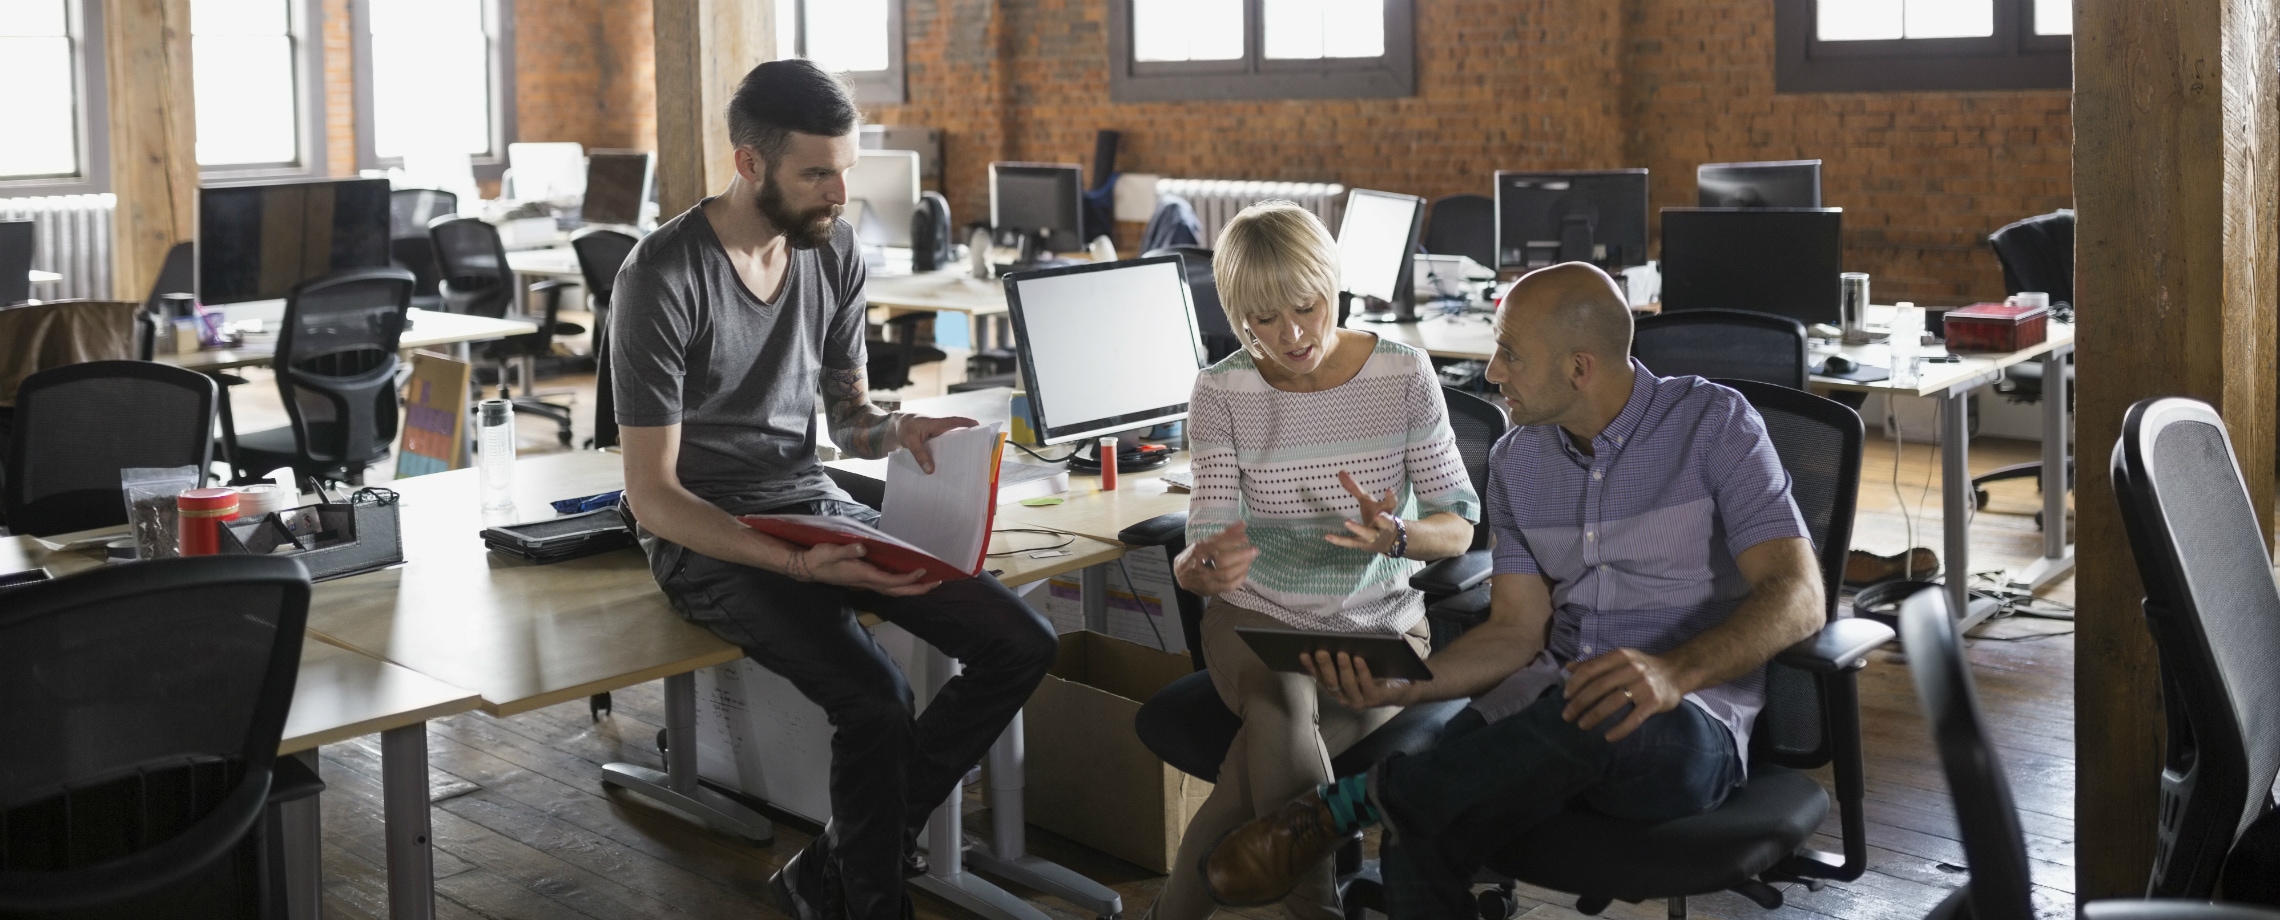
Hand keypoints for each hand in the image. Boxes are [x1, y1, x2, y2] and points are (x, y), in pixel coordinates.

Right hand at [792, 542, 940, 595]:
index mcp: (863, 575)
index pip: (891, 580)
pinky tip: (908, 579)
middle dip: (918, 589)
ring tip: (929, 582)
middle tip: (937, 582)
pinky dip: (902, 585)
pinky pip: (888, 586)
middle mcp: (868, 582)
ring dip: (912, 588)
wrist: (809, 567)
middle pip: (898, 591)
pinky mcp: (865, 580)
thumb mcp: (831, 551)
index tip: (923, 570)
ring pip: (894, 591)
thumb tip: (863, 548)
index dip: (908, 578)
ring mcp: (866, 583)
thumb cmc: (820, 558)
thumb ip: (847, 550)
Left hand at [897, 414, 979, 473]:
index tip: (978, 425)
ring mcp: (938, 438)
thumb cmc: (905, 428)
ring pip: (950, 445)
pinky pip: (942, 452)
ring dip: (956, 454)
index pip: (954, 422)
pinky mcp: (934, 445)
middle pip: (957, 436)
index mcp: (936, 424)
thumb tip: (930, 471)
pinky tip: (947, 471)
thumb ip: (919, 454)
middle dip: (967, 443)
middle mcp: (940, 430)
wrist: (896, 427)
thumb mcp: (910, 441)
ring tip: (964, 467)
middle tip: (977, 454)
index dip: (966, 423)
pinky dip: (945, 459)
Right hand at [1173, 521, 1257, 595]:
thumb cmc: (1194, 555)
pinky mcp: (1211, 590)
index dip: (1233, 541)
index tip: (1245, 538)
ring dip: (1243, 566)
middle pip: (1223, 561)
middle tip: (1254, 550)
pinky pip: (1229, 586)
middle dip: (1241, 555)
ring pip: (1227, 575)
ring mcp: (1205, 580)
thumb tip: (1243, 524)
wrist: (1180, 575)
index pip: (1217, 545)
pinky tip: (1245, 570)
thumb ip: (1224, 534)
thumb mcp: (1205, 542)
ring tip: (1250, 559)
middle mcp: (1200, 565)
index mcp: (1198, 550)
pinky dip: (1240, 578)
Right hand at [1300, 650, 1416, 709]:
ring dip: (1343, 668)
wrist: (1403, 687)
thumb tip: (1329, 641)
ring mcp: (1359, 701)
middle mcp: (1344, 697)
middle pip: (1331, 681)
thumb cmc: (1376, 673)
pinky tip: (1359, 659)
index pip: (1319, 677)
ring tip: (1342, 653)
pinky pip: (1366, 685)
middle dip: (1325, 665)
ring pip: (1347, 684)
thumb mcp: (1357, 667)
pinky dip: (1362, 672)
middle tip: (1321, 650)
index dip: (1310, 666)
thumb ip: (1343, 660)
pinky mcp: (1374, 700)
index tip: (1303, 653)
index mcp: (1337, 689)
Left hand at [1323, 470, 1400, 553]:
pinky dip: (1339, 541)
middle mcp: (1382, 525)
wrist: (1387, 541)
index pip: (1391, 504)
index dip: (1390, 497)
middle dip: (1383, 519)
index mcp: (1386, 511)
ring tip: (1347, 521)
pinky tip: (1327, 536)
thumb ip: (1354, 488)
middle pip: (1385, 522)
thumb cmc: (1376, 517)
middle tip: (1378, 515)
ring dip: (1359, 529)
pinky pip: (1351, 543)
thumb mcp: (1367, 501)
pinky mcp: (1362, 544)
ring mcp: (1373, 536)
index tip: (1389, 490)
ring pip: (1368, 534)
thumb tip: (1340, 471)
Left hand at [1561, 648, 1685, 741]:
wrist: (1676, 672)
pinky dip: (1620, 729)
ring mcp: (1644, 685)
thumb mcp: (1619, 658)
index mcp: (1620, 656)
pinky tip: (1608, 737)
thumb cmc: (1641, 666)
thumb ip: (1595, 663)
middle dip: (1580, 702)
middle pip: (1600, 686)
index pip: (1592, 669)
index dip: (1576, 683)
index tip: (1565, 697)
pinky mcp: (1655, 702)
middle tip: (1567, 716)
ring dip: (1595, 715)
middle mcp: (1631, 668)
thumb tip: (1568, 667)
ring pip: (1614, 702)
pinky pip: (1634, 718)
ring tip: (1582, 725)